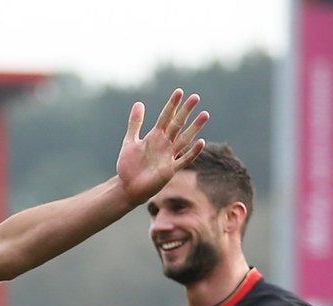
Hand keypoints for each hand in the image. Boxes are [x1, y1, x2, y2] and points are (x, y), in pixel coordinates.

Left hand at [116, 89, 209, 205]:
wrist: (127, 187)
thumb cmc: (129, 166)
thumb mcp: (130, 141)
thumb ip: (135, 123)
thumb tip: (139, 103)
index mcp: (155, 136)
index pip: (166, 117)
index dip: (172, 105)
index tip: (179, 92)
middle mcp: (164, 144)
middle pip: (177, 124)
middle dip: (186, 111)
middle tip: (195, 97)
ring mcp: (168, 156)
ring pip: (184, 139)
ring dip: (194, 127)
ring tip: (205, 114)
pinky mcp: (170, 170)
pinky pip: (184, 159)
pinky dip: (192, 152)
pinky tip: (201, 142)